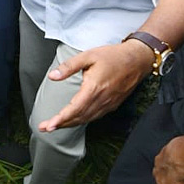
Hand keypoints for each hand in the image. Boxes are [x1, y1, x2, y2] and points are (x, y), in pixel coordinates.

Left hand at [38, 41, 154, 131]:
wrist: (137, 60)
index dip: (60, 120)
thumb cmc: (114, 56)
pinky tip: (76, 118)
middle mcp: (101, 100)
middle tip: (45, 128)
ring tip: (56, 125)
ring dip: (71, 124)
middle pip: (78, 118)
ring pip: (86, 119)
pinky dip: (82, 120)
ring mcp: (108, 104)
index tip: (48, 126)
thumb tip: (52, 76)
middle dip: (61, 125)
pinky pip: (94, 117)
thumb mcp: (89, 55)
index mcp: (94, 88)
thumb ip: (69, 66)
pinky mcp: (112, 105)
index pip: (73, 110)